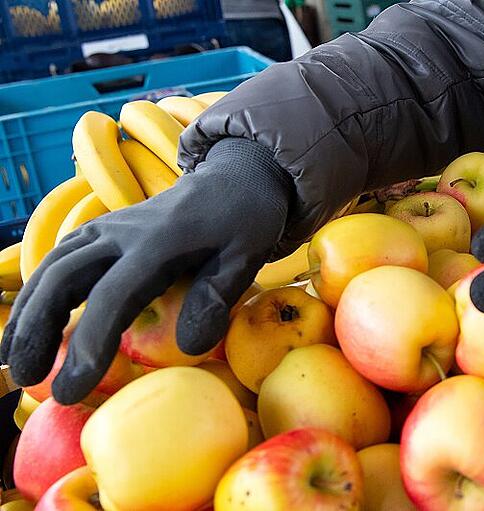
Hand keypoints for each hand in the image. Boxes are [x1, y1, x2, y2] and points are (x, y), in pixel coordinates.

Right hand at [0, 138, 291, 403]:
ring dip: (29, 311)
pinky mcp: (104, 231)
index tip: (70, 389)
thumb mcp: (246, 255)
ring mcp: (109, 228)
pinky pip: (60, 259)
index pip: (112, 298)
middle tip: (28, 377)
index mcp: (158, 242)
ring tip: (16, 358)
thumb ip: (217, 297)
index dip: (89, 346)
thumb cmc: (245, 220)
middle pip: (62, 278)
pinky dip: (39, 291)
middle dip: (37, 329)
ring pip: (52, 267)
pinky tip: (32, 321)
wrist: (237, 177)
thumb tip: (191, 347)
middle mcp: (122, 233)